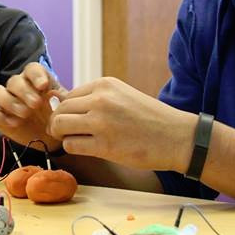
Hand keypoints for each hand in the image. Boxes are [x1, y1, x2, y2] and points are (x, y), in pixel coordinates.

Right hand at [0, 62, 63, 151]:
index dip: (35, 75)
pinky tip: (13, 124)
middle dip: (24, 91)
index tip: (43, 86)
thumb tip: (54, 93)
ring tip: (24, 114)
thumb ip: (62, 100)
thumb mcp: (65, 108)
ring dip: (8, 101)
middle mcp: (18, 88)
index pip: (31, 69)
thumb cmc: (57, 118)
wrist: (51, 139)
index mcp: (36, 80)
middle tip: (36, 105)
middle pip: (13, 80)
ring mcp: (5, 102)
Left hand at [50, 77, 196, 171]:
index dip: (66, 110)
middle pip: (60, 110)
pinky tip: (86, 149)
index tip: (73, 121)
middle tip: (65, 133)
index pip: (68, 95)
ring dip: (62, 135)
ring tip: (74, 140)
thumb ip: (95, 98)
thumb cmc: (150, 118)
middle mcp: (100, 100)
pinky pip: (71, 145)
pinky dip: (72, 148)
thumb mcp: (122, 96)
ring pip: (60, 126)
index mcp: (105, 85)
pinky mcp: (104, 146)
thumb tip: (58, 100)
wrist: (177, 137)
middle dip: (58, 123)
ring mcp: (101, 122)